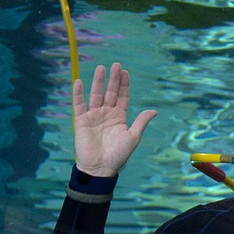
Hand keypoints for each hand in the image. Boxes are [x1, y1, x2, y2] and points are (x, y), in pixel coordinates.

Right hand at [72, 62, 156, 176]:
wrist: (100, 168)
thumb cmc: (118, 155)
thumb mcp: (132, 137)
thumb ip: (141, 122)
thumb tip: (154, 110)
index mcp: (119, 117)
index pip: (122, 97)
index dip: (124, 85)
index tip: (126, 72)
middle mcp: (106, 114)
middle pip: (110, 93)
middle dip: (114, 79)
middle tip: (116, 65)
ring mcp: (94, 116)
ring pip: (96, 95)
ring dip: (98, 82)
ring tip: (102, 68)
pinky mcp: (81, 120)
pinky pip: (79, 104)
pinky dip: (78, 93)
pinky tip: (79, 81)